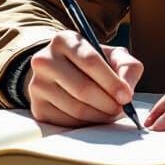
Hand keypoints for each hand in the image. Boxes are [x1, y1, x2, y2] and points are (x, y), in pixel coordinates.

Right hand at [25, 30, 143, 126]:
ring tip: (111, 113)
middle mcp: (45, 60)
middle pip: (82, 88)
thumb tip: (127, 91)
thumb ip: (126, 67)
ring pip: (75, 108)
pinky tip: (95, 116)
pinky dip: (86, 123)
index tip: (127, 96)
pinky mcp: (37, 108)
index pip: (90, 62)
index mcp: (64, 40)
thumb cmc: (92, 63)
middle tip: (121, 109)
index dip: (112, 82)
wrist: (62, 72)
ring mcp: (37, 85)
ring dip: (100, 115)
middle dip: (108, 103)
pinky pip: (67, 122)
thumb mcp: (112, 56)